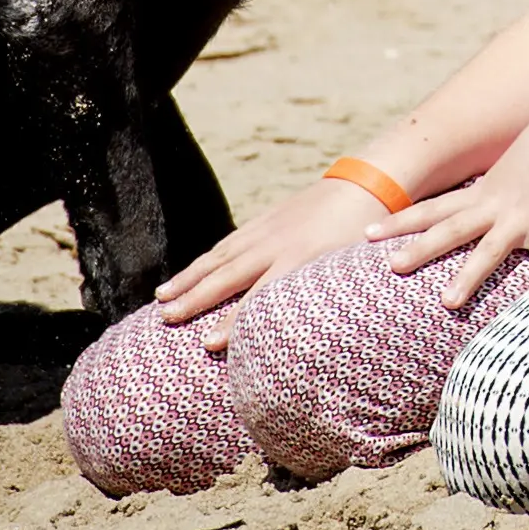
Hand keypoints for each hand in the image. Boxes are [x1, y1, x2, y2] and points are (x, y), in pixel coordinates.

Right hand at [152, 172, 398, 350]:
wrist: (367, 183)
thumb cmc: (364, 236)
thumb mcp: (350, 270)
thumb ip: (330, 300)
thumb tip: (320, 345)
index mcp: (300, 258)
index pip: (259, 297)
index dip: (233, 322)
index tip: (208, 343)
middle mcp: (276, 244)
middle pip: (227, 275)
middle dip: (195, 299)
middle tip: (165, 319)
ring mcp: (267, 229)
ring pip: (219, 256)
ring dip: (189, 278)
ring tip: (161, 298)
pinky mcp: (265, 219)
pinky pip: (228, 242)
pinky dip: (205, 259)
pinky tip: (189, 272)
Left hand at [367, 94, 528, 311]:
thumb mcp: (516, 164)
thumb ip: (502, 184)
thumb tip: (495, 193)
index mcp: (483, 191)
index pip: (433, 208)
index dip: (400, 221)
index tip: (367, 234)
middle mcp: (495, 203)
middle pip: (449, 229)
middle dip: (418, 248)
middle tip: (390, 267)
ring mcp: (521, 214)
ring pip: (488, 249)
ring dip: (467, 276)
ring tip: (446, 302)